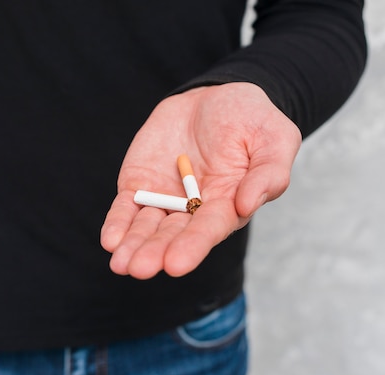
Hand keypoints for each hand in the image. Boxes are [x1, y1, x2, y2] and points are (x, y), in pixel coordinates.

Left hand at [101, 82, 301, 278]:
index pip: (208, 230)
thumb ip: (268, 173)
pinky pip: (126, 207)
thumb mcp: (275, 138)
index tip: (175, 264)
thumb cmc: (251, 118)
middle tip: (139, 269)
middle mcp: (193, 210)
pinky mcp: (140, 185)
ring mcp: (164, 199)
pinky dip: (117, 223)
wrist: (213, 96)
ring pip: (145, 228)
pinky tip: (110, 240)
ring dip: (132, 246)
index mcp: (227, 205)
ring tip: (120, 264)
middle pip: (172, 235)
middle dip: (155, 252)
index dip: (192, 247)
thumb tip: (246, 205)